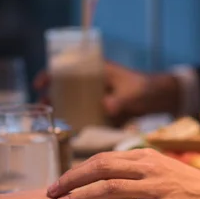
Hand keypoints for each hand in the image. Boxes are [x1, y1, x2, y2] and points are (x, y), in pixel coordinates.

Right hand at [33, 62, 181, 118]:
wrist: (160, 99)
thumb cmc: (145, 88)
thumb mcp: (132, 92)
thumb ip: (121, 100)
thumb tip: (108, 106)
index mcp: (96, 70)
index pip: (66, 66)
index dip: (49, 74)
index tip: (39, 84)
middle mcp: (91, 83)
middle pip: (62, 86)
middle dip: (49, 95)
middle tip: (41, 108)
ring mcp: (93, 98)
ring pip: (69, 101)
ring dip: (58, 110)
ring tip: (48, 122)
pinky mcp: (99, 112)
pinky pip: (80, 115)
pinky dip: (71, 121)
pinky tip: (64, 132)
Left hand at [47, 149, 199, 198]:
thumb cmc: (189, 186)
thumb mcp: (160, 169)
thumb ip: (135, 170)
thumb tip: (105, 175)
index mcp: (144, 157)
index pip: (102, 159)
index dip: (77, 170)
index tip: (59, 181)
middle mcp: (148, 167)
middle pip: (100, 169)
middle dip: (71, 180)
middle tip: (51, 193)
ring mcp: (157, 187)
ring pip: (110, 189)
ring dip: (81, 198)